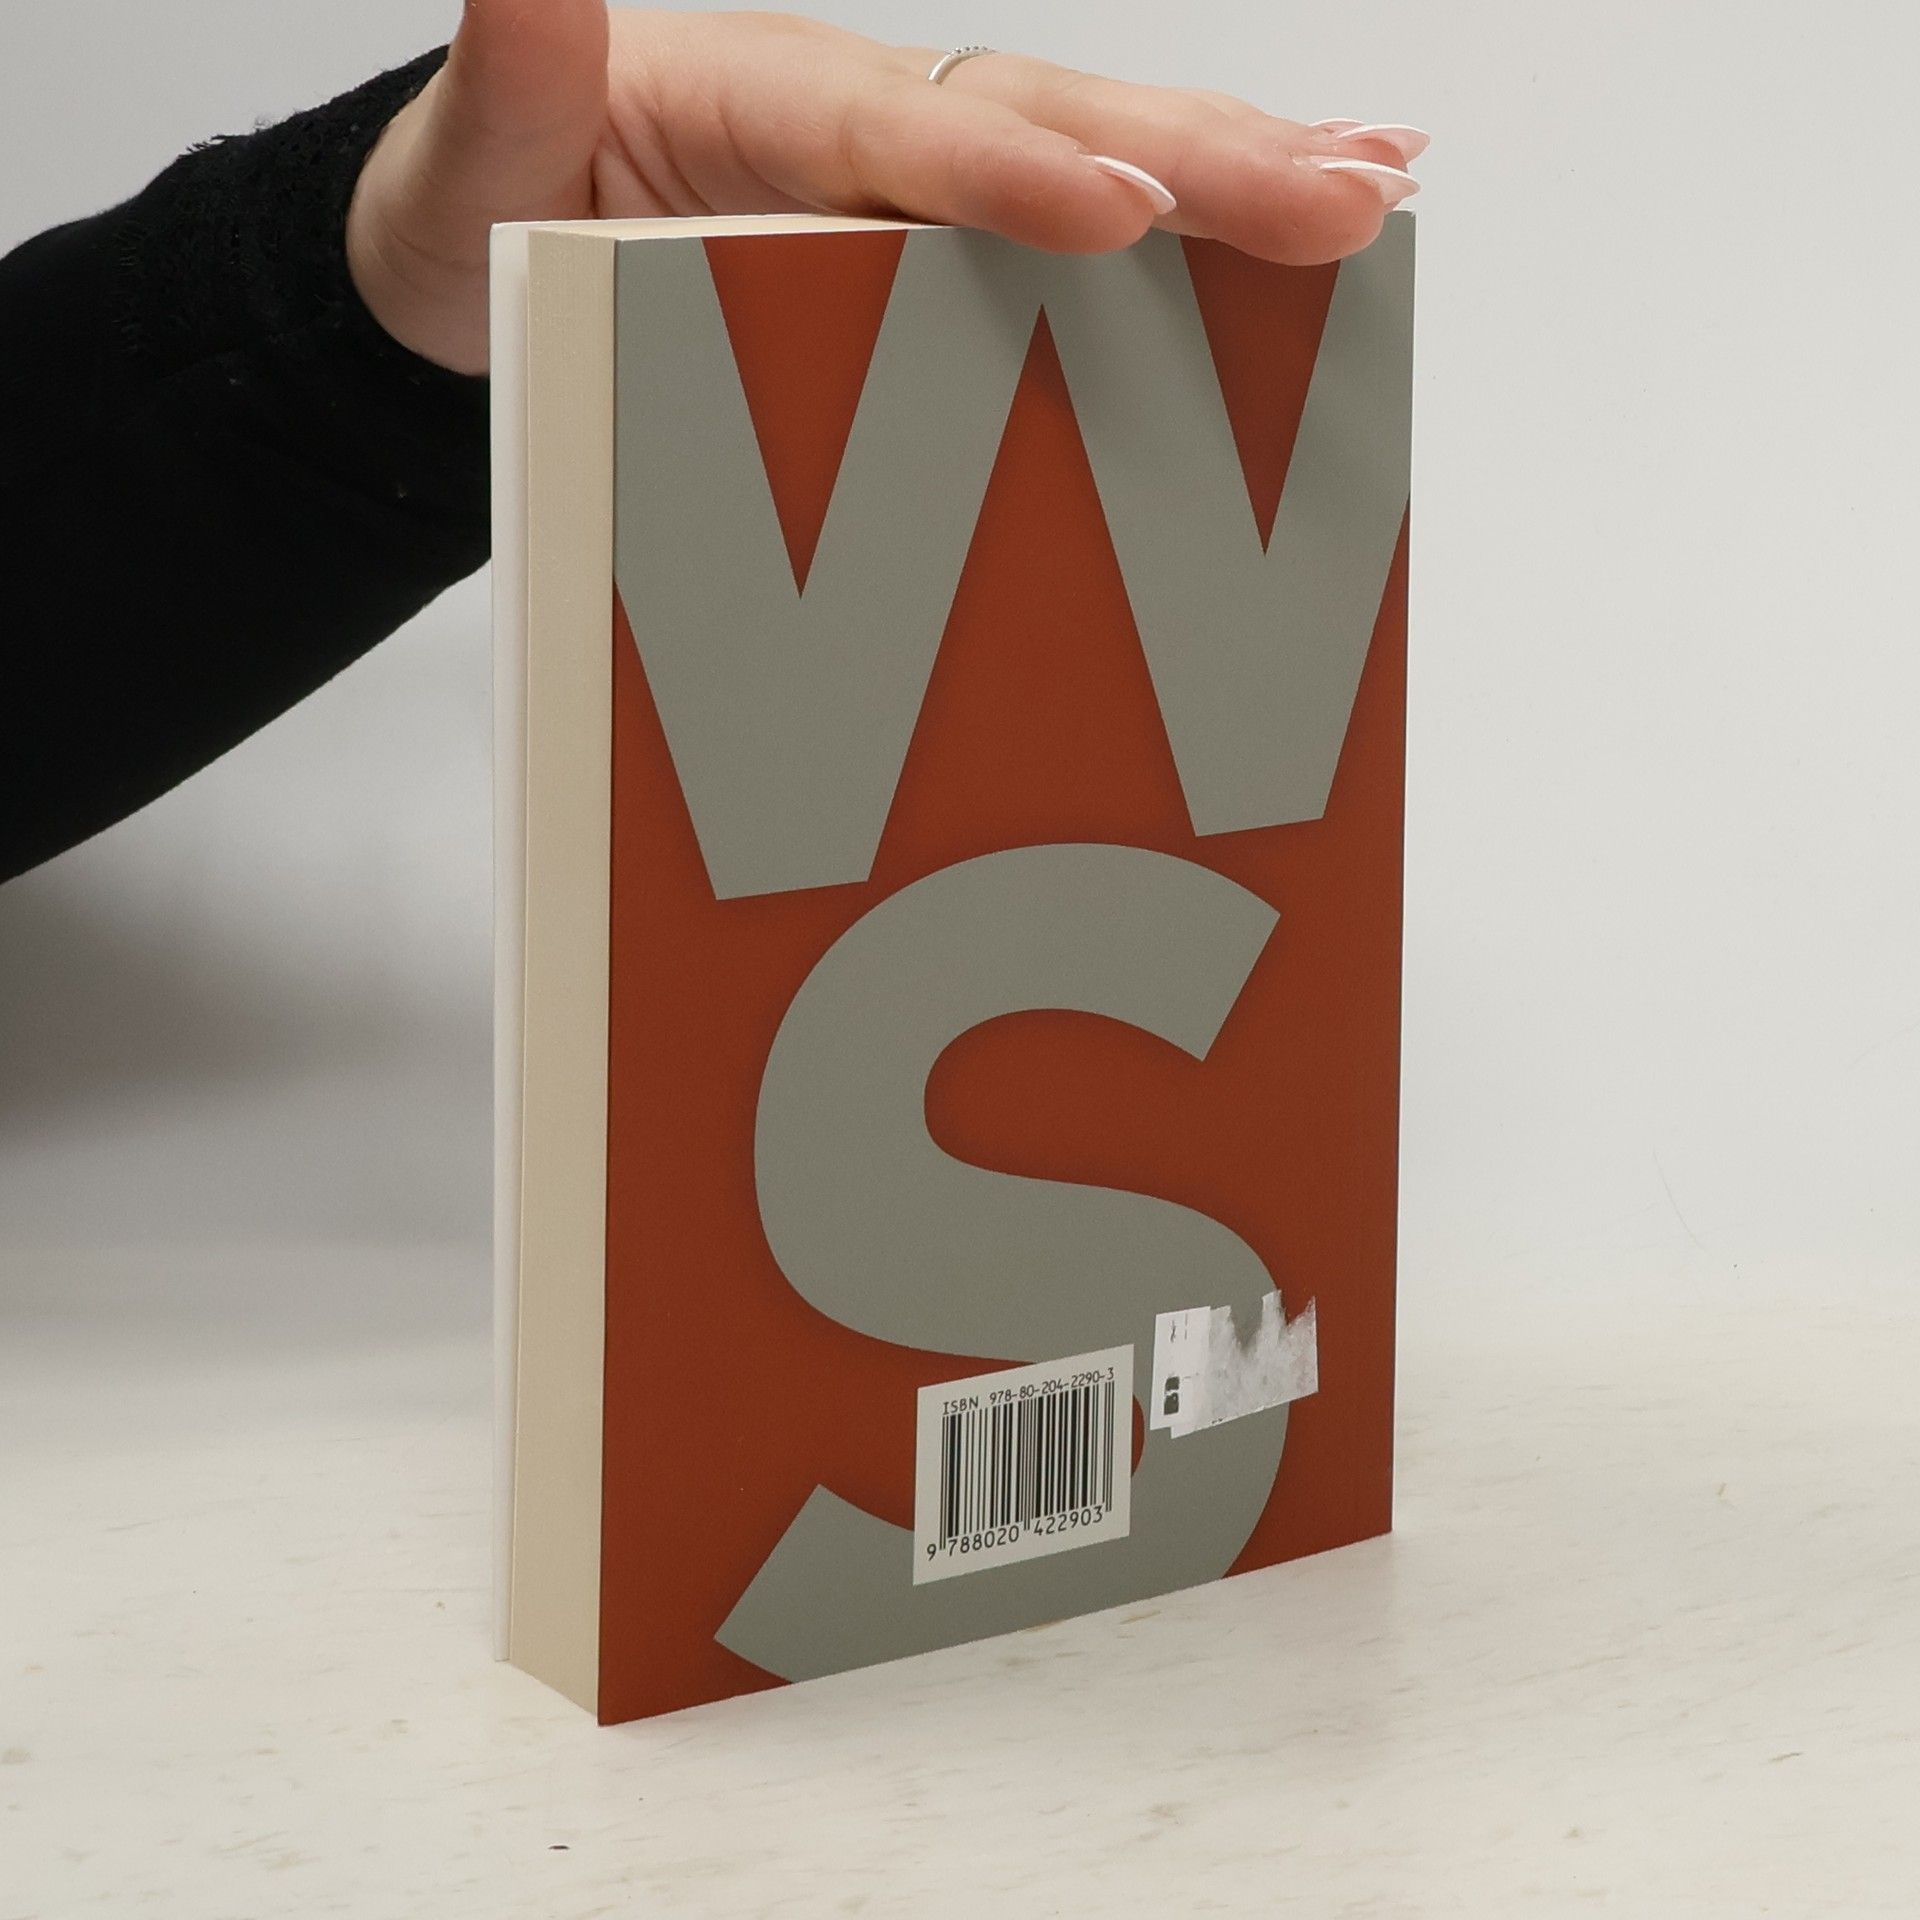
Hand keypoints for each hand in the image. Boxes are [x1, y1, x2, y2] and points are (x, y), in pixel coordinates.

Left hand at [347, 4, 1426, 374]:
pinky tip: (1287, 225)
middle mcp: (868, 122)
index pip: (908, 136)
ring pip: (1101, 147)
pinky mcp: (939, 232)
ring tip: (1370, 192)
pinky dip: (1192, 220)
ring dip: (1238, 172)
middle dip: (1199, 159)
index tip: (1119, 209)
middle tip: (1342, 196)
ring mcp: (917, 175)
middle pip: (1054, 118)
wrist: (497, 237)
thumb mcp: (473, 152)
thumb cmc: (495, 205)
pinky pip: (1080, 219)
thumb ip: (514, 78)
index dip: (1017, 174)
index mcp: (765, 100)